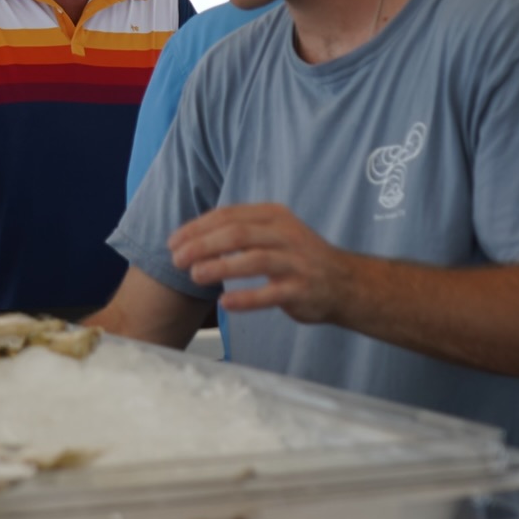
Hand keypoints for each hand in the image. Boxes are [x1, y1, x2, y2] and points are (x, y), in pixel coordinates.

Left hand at [169, 203, 351, 321]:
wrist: (345, 283)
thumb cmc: (298, 259)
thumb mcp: (272, 233)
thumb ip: (239, 231)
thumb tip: (192, 237)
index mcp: (274, 216)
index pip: (228, 216)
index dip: (196, 228)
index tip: (173, 242)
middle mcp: (286, 235)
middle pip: (237, 234)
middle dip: (202, 245)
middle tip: (178, 260)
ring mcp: (296, 262)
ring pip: (254, 260)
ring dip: (220, 267)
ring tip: (195, 276)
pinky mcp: (302, 290)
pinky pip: (271, 294)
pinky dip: (246, 298)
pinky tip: (225, 303)